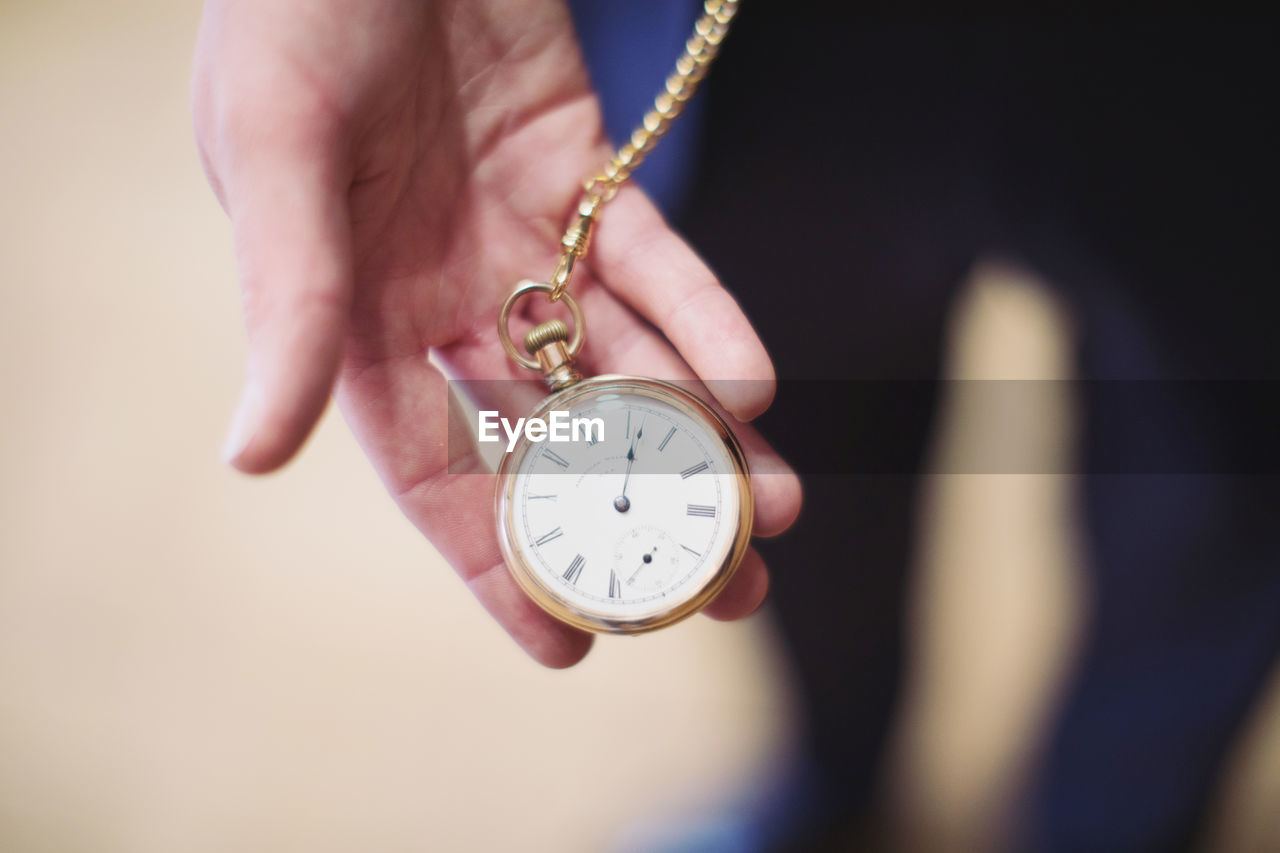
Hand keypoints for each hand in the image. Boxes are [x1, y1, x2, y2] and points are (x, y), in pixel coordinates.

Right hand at [193, 0, 801, 665]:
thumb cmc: (293, 9)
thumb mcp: (274, 151)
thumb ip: (284, 301)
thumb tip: (252, 457)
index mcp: (358, 318)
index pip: (432, 470)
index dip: (494, 563)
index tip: (565, 648)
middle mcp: (447, 298)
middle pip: (554, 437)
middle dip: (639, 517)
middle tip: (725, 592)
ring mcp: (523, 243)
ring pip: (625, 365)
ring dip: (703, 438)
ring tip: (780, 508)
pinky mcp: (586, 179)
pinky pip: (657, 264)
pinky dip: (707, 320)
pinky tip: (754, 385)